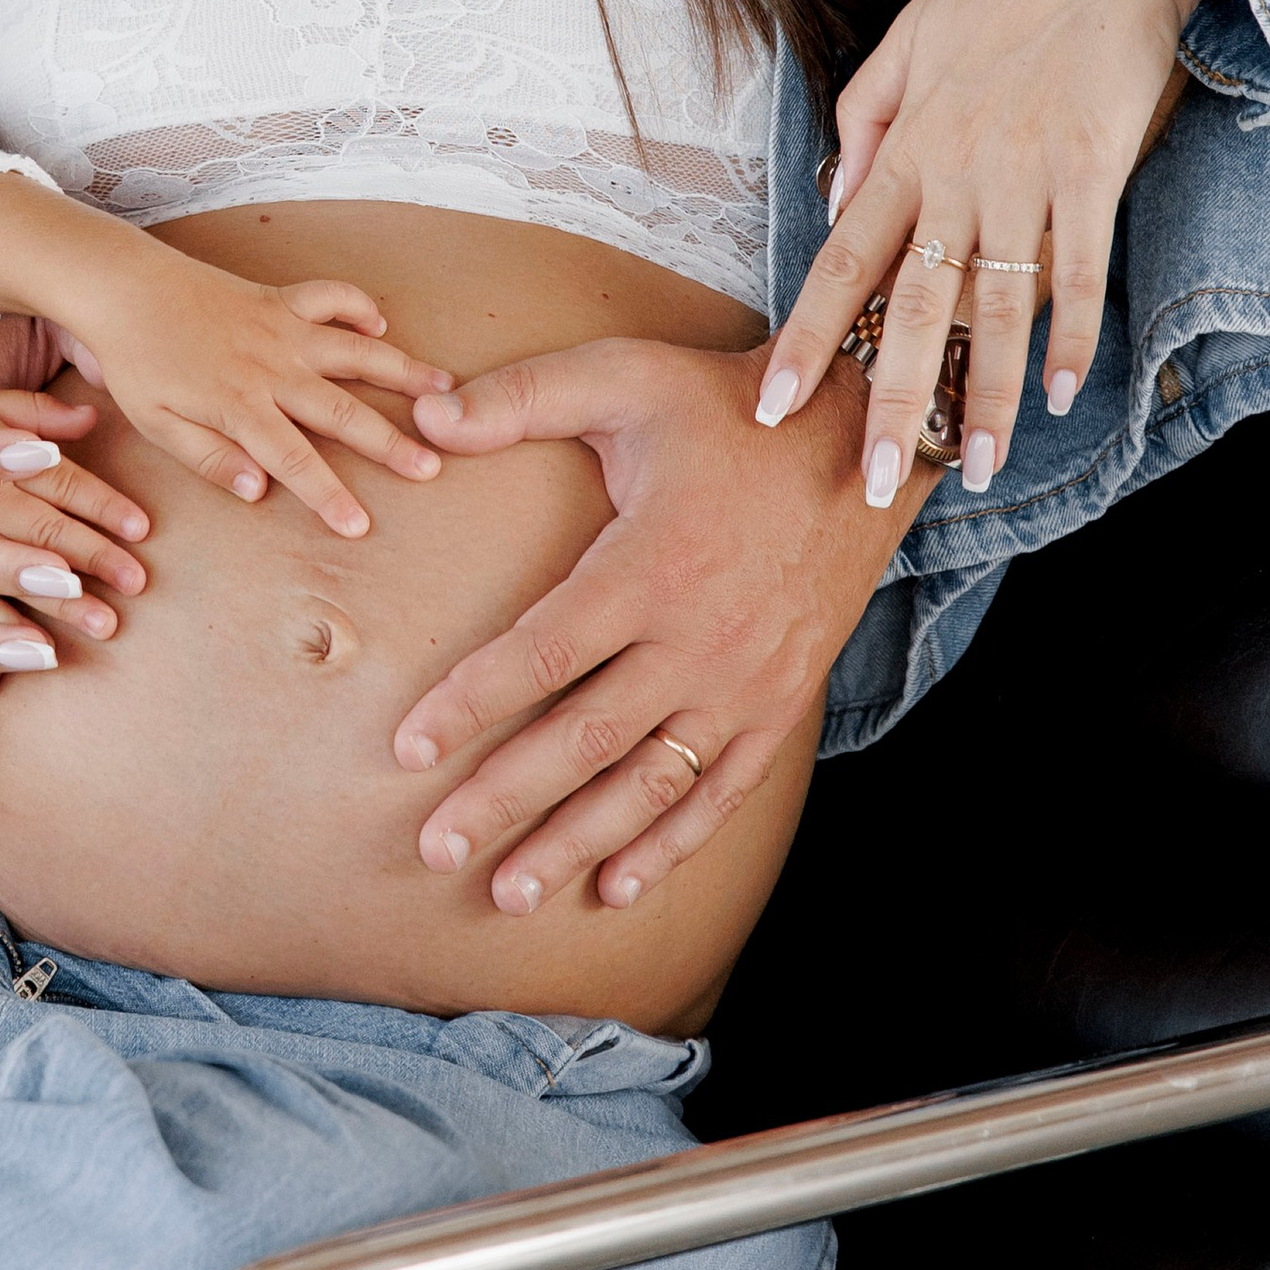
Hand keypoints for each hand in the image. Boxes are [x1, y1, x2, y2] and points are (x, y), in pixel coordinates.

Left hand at [0, 180, 452, 539]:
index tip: (361, 526)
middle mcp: (270, 365)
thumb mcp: (154, 422)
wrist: (123, 286)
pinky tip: (381, 325)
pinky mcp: (279, 297)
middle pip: (340, 410)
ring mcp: (280, 326)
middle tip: (431, 468)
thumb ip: (206, 457)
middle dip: (389, 442)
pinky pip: (330, 295)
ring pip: (354, 350)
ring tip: (444, 387)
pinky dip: (358, 306)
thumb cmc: (135, 361)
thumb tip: (257, 490)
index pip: (292, 460)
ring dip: (401, 369)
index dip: (329, 495)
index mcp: (238, 404)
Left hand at [397, 340, 912, 910]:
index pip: (542, 655)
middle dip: (504, 801)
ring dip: (578, 842)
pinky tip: (619, 886)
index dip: (470, 704)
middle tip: (437, 850)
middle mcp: (697, 640)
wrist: (862, 442)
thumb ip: (521, 397)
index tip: (407, 748)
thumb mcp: (625, 377)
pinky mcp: (780, 705)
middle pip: (584, 740)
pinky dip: (671, 845)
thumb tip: (425, 419)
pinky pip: (721, 792)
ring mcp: (744, 683)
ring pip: (648, 783)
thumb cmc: (726, 408)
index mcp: (649, 565)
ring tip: (511, 892)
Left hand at [754, 0, 1218, 495]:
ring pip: (999, 306)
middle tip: (875, 483)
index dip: (806, 338)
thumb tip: (832, 197)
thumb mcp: (904, 41)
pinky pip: (1083, 267)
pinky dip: (1076, 332)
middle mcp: (956, 173)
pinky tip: (1067, 393)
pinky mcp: (1094, 169)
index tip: (774, 406)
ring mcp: (1027, 175)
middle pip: (914, 306)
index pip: (841, 262)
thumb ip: (862, 123)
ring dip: (989, 394)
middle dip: (892, 400)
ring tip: (978, 468)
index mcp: (904, 148)